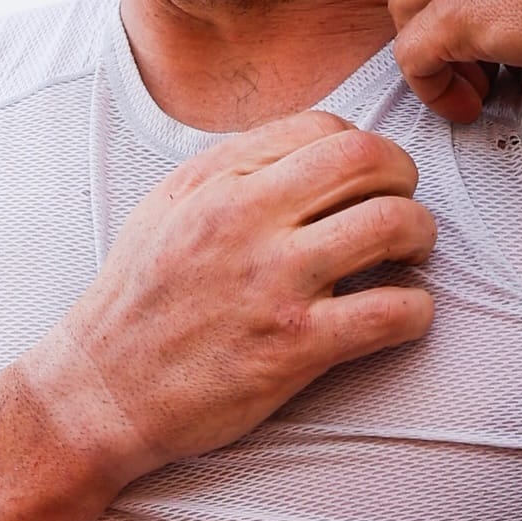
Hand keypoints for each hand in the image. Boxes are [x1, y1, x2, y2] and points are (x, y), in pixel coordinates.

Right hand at [21, 111, 435, 482]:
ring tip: (409, 259)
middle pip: (370, 160)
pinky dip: (417, 309)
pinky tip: (403, 315)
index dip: (363, 149)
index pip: (326, 127)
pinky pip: (392, 311)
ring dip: (420, 238)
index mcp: (218, 181)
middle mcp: (246, 219)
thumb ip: (233, 168)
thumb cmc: (138, 300)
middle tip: (401, 210)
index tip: (364, 182)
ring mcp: (274, 282)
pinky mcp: (295, 346)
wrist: (101, 392)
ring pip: (393, 224)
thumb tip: (309, 145)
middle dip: (405, 180)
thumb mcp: (167, 208)